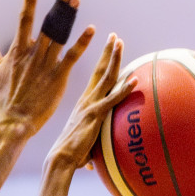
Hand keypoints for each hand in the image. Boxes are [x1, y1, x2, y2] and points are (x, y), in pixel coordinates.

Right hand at [0, 0, 99, 136]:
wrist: (11, 121)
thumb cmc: (0, 98)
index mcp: (17, 50)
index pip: (24, 19)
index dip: (30, 0)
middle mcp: (33, 54)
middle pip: (48, 22)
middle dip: (59, 3)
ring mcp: (46, 65)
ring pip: (60, 35)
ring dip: (69, 16)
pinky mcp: (58, 78)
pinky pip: (72, 56)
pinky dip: (81, 43)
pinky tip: (91, 29)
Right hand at [45, 32, 129, 171]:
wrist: (61, 158)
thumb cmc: (72, 154)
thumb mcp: (86, 140)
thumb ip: (95, 140)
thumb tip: (96, 156)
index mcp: (85, 102)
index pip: (96, 76)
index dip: (103, 60)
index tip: (109, 46)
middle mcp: (87, 99)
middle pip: (100, 70)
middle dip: (108, 52)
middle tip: (115, 36)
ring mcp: (91, 105)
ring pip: (106, 78)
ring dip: (114, 60)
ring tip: (120, 44)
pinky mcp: (95, 115)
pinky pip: (112, 99)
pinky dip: (123, 89)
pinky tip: (133, 80)